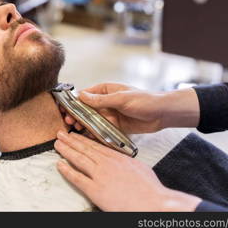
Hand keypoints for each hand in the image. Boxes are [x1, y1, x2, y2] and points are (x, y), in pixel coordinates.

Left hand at [54, 131, 200, 210]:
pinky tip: (59, 165)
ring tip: (57, 144)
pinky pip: (77, 178)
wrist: (153, 203)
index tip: (75, 135)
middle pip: (85, 149)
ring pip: (79, 159)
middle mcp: (107, 164)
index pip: (96, 145)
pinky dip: (67, 171)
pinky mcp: (96, 190)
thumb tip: (121, 161)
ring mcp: (100, 176)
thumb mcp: (139, 167)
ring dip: (66, 150)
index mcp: (118, 158)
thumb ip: (126, 162)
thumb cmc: (150, 189)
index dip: (83, 139)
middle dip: (71, 141)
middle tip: (61, 134)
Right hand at [62, 82, 199, 133]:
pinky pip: (101, 129)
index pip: (85, 95)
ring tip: (76, 130)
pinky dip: (93, 133)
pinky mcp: (115, 126)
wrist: (162, 114)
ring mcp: (110, 114)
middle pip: (86, 109)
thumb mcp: (121, 99)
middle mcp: (106, 102)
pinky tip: (87, 137)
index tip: (65, 109)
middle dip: (76, 115)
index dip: (74, 102)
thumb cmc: (144, 100)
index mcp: (106, 90)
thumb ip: (101, 100)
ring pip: (92, 120)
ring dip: (83, 125)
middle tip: (69, 122)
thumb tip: (82, 96)